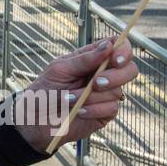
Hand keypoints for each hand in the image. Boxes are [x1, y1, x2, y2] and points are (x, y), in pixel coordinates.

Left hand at [12, 37, 137, 152]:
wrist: (36, 120)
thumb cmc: (45, 90)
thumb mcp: (60, 69)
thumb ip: (85, 59)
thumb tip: (109, 45)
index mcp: (93, 58)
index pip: (119, 47)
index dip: (123, 51)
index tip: (115, 60)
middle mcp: (104, 74)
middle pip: (130, 69)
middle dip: (115, 76)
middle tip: (95, 83)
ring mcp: (106, 94)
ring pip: (117, 91)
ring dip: (92, 96)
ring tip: (69, 99)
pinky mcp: (106, 113)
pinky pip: (111, 108)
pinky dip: (93, 109)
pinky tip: (79, 111)